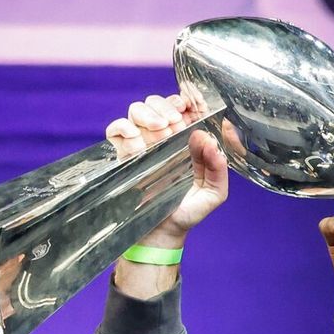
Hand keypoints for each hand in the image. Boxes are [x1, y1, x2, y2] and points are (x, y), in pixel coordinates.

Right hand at [105, 93, 229, 249]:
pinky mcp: (123, 155)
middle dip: (166, 107)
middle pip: (156, 102)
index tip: (189, 106)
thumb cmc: (188, 211)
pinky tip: (137, 142)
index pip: (181, 106)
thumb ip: (218, 167)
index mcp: (185, 140)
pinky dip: (124, 129)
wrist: (162, 233)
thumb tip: (207, 139)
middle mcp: (162, 137)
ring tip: (160, 133)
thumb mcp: (213, 192)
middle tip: (174, 125)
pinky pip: (115, 130)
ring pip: (136, 110)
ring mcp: (141, 144)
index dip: (184, 100)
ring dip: (147, 114)